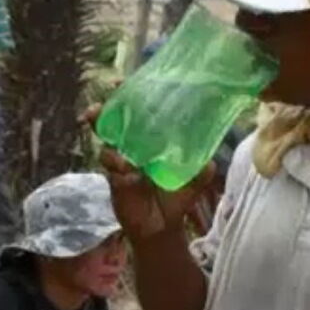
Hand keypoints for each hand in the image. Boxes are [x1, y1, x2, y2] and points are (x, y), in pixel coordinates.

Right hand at [81, 105, 214, 240]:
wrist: (162, 228)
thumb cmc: (176, 198)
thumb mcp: (195, 181)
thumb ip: (202, 169)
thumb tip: (210, 161)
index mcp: (150, 140)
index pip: (136, 113)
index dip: (127, 97)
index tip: (120, 82)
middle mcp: (132, 147)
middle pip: (111, 122)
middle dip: (102, 111)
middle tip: (99, 106)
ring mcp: (120, 162)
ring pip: (105, 142)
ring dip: (106, 137)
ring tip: (113, 143)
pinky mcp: (113, 179)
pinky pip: (109, 166)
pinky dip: (115, 164)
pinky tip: (126, 170)